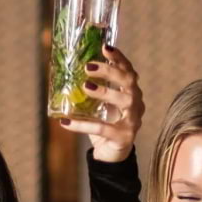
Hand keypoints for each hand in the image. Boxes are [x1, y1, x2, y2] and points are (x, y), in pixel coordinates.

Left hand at [56, 43, 142, 162]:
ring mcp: (133, 121)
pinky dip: (83, 125)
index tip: (105, 47)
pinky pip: (103, 129)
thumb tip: (65, 72)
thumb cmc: (105, 124)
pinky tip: (65, 122)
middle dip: (110, 71)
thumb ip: (90, 89)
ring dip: (105, 91)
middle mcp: (136, 103)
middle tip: (89, 66)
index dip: (119, 58)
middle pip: (129, 81)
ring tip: (85, 86)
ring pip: (125, 101)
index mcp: (131, 92)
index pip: (128, 70)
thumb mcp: (98, 104)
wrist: (111, 154)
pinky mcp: (124, 137)